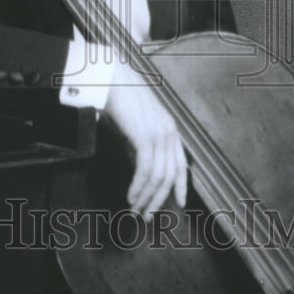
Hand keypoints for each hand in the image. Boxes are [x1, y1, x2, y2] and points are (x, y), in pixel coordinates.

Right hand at [102, 61, 187, 216]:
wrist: (112, 79)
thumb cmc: (120, 98)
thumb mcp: (136, 124)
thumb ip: (141, 144)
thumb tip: (140, 167)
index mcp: (169, 128)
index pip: (180, 163)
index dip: (181, 185)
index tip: (179, 203)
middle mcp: (169, 132)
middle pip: (169, 175)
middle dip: (159, 199)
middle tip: (147, 215)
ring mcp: (159, 134)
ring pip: (158, 177)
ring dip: (146, 197)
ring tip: (135, 209)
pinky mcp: (146, 136)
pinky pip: (146, 171)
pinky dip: (139, 187)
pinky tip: (131, 195)